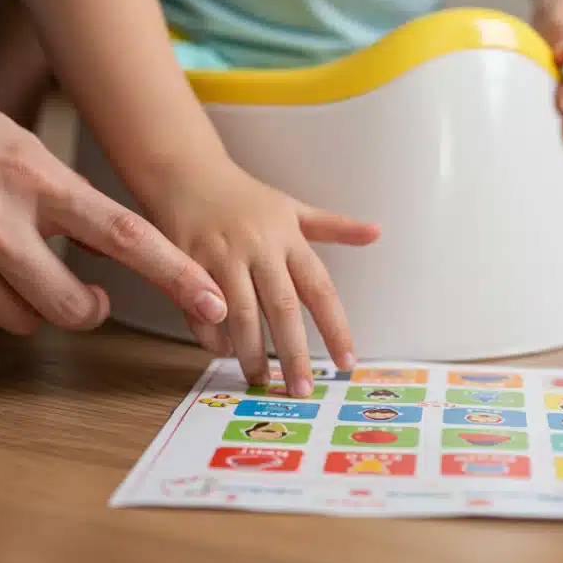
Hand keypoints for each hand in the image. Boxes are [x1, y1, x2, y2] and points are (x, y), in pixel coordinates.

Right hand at [0, 61, 227, 334]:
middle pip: (70, 310)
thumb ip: (62, 194)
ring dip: (29, 306)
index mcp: (34, 179)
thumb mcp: (17, 141)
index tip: (214, 303)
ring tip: (6, 262)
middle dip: (87, 311)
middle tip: (86, 298)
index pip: (123, 236)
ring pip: (20, 323)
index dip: (176, 276)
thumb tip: (105, 244)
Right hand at [146, 162, 379, 396]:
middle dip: (293, 355)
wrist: (186, 173)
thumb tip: (376, 233)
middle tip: (301, 390)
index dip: (335, 328)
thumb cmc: (244, 197)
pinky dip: (212, 335)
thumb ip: (334, 227)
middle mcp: (259, 248)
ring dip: (252, 353)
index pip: (320, 290)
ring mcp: (222, 256)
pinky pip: (202, 309)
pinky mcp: (187, 262)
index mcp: (289, 238)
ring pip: (242, 315)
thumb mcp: (292, 208)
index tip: (346, 362)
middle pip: (283, 309)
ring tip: (261, 380)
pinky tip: (222, 352)